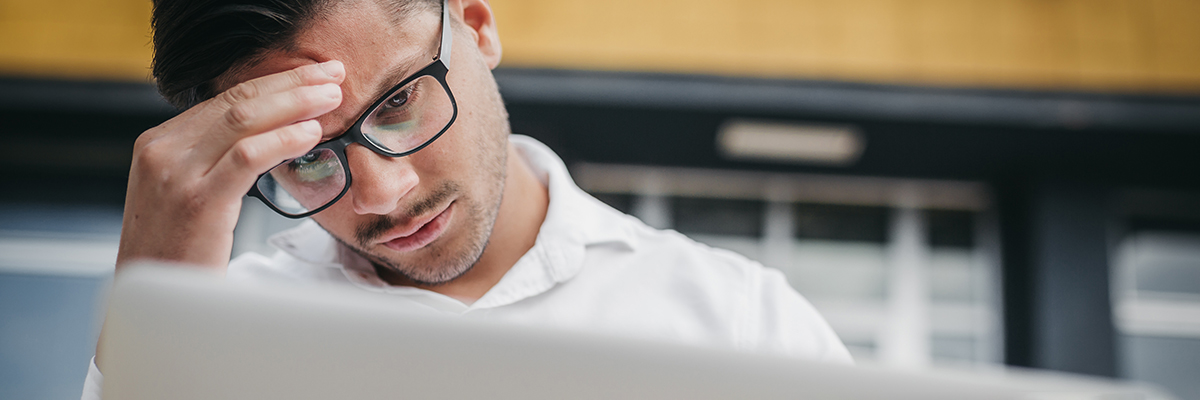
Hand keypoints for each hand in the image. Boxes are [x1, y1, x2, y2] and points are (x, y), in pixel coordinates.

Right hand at [116, 60, 345, 269]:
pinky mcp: (196, 201)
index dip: (275, 82)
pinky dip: (283, 140)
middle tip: (333, 75)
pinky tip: (311, 134)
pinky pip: (246, 157)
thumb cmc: (178, 254)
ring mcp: (174, 174)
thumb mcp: (188, 196)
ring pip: (243, 119)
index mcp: (160, 143)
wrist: (150, 307)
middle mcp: (162, 150)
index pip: (225, 98)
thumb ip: (215, 163)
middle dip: (291, 82)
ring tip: (332, 98)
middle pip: (237, 100)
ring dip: (294, 103)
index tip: (313, 75)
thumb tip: (269, 137)